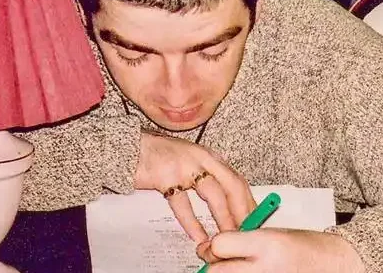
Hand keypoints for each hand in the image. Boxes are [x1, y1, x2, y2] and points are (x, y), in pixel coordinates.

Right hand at [133, 131, 256, 243]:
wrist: (128, 147)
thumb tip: (226, 204)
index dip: (248, 200)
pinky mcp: (166, 176)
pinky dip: (192, 222)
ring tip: (228, 235)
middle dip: (242, 210)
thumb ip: (207, 178)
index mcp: (209, 157)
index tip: (254, 218)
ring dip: (223, 217)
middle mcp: (202, 158)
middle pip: (232, 185)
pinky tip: (197, 235)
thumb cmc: (158, 157)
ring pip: (214, 194)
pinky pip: (183, 204)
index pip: (237, 179)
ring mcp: (185, 166)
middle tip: (246, 229)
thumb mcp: (189, 161)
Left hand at [196, 229, 365, 272]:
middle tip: (222, 260)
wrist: (332, 264)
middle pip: (215, 271)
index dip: (217, 243)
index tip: (220, 244)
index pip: (219, 245)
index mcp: (267, 245)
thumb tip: (213, 247)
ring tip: (240, 268)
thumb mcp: (274, 233)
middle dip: (215, 264)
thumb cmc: (307, 248)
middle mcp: (264, 269)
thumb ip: (243, 239)